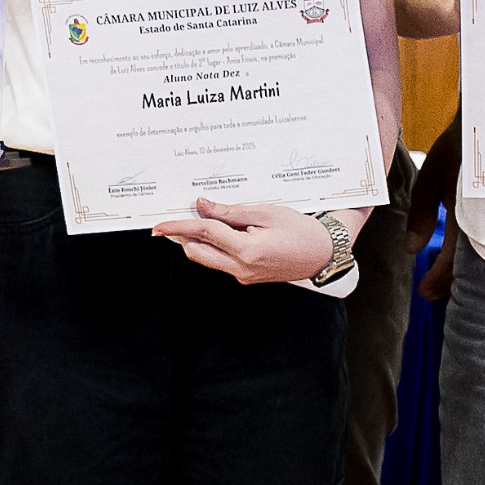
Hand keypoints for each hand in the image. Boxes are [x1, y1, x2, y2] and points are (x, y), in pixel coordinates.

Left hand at [157, 197, 339, 284]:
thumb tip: (203, 206)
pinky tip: (227, 230)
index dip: (179, 227)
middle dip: (185, 236)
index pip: (203, 235)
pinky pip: (223, 261)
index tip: (160, 225)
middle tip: (181, 216)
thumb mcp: (265, 212)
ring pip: (209, 259)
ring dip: (201, 241)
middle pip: (198, 253)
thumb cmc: (301, 230)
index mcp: (247, 251)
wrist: (324, 253)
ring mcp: (244, 276)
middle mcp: (241, 268)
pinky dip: (218, 246)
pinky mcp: (248, 277)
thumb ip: (230, 211)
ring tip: (209, 219)